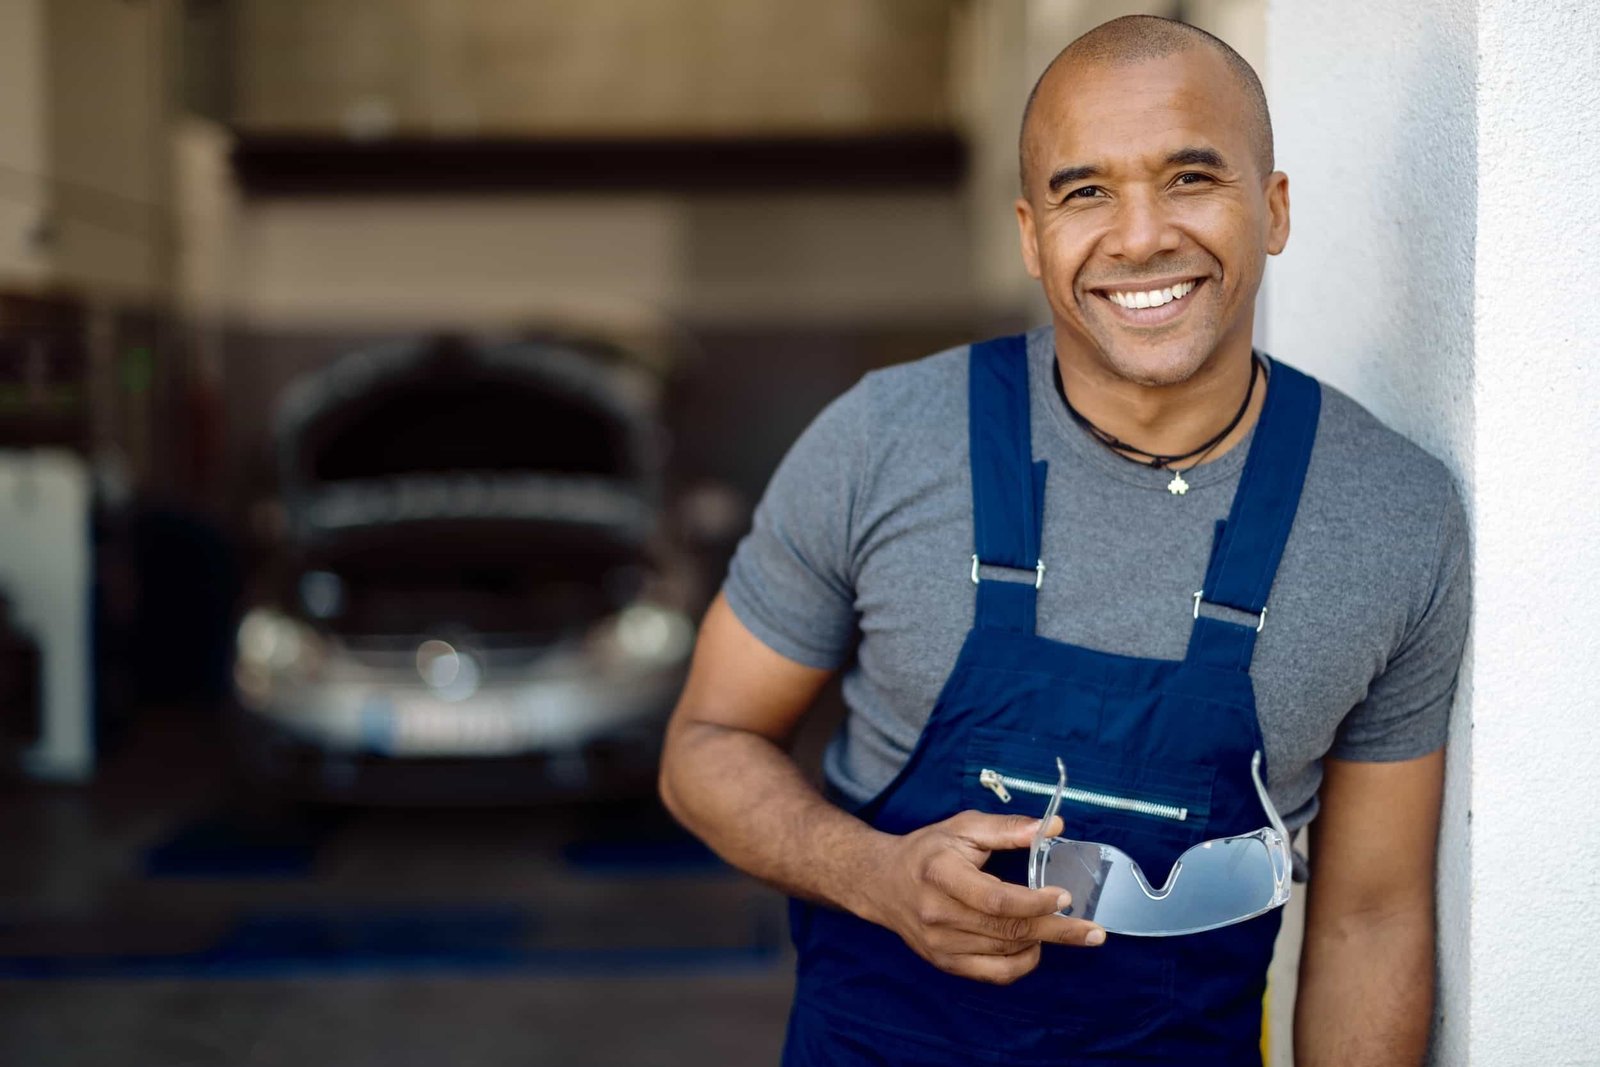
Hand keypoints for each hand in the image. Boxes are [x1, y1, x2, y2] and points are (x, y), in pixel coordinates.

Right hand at [856, 810, 1106, 984]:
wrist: (882, 883)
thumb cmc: (928, 851)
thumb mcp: (963, 828)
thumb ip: (1008, 828)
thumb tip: (1053, 827)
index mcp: (941, 874)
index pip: (995, 899)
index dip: (1034, 902)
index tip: (1065, 896)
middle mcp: (938, 914)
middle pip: (1007, 931)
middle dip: (1057, 931)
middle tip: (1093, 931)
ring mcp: (940, 945)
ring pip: (1005, 953)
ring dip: (1042, 942)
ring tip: (1066, 928)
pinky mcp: (945, 963)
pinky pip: (995, 974)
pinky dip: (1022, 963)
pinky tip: (1034, 945)